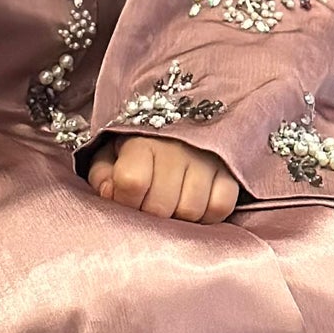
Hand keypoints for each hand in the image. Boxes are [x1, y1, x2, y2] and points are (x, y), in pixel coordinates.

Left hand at [87, 134, 239, 223]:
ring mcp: (208, 160)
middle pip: (160, 205)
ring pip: (191, 211)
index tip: (125, 197)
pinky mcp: (231, 171)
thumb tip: (111, 194)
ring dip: (177, 217)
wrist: (180, 115)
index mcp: (143, 141)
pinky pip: (220, 207)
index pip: (131, 181)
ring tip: (170, 205)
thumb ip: (102, 175)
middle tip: (147, 205)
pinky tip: (194, 206)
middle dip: (149, 214)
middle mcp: (178, 149)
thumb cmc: (138, 143)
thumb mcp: (109, 152)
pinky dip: (206, 215)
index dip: (124, 199)